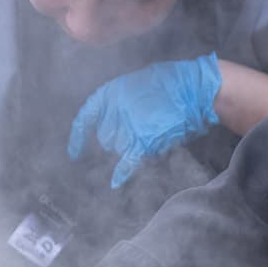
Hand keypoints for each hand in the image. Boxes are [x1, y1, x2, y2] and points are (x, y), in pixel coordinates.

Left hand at [68, 54, 220, 187]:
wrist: (193, 90)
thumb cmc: (170, 84)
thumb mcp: (137, 83)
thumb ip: (120, 102)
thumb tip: (113, 121)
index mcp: (110, 92)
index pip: (85, 117)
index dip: (79, 136)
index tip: (74, 151)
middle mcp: (114, 110)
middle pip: (105, 138)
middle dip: (118, 138)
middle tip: (142, 127)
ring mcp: (127, 125)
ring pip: (119, 148)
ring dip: (132, 145)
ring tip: (154, 129)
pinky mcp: (142, 141)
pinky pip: (126, 162)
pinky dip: (121, 173)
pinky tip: (115, 183)